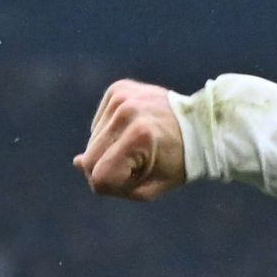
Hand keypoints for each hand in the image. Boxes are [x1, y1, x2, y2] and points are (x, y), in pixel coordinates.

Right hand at [74, 79, 187, 201]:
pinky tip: (132, 127)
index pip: (99, 177)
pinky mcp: (118, 88)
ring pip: (91, 140)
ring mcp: (122, 97)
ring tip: (138, 143)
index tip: (133, 180)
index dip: (113, 186)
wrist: (199, 127)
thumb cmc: (177, 163)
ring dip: (109, 149)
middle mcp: (127, 112)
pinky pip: (98, 122)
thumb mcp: (148, 187)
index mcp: (139, 138)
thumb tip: (77, 162)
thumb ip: (112, 184)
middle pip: (90, 158)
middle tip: (137, 162)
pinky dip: (110, 130)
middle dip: (108, 168)